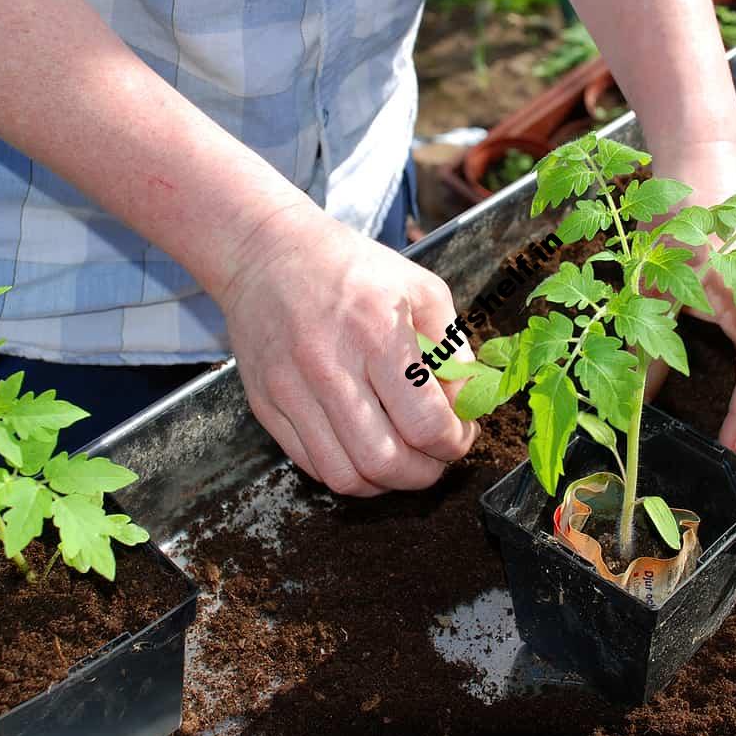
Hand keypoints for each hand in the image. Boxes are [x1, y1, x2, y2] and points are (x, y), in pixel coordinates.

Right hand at [213, 203, 477, 496]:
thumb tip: (469, 404)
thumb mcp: (420, 289)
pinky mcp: (267, 407)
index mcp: (377, 333)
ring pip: (347, 477)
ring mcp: (292, 391)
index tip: (461, 434)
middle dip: (425, 473)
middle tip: (437, 455)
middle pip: (385, 462)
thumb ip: (453, 350)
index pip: (425, 423)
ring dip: (387, 483)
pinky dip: (348, 472)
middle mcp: (330, 367)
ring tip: (404, 459)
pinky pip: (313, 466)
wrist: (267, 253)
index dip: (454, 443)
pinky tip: (365, 450)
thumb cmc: (352, 268)